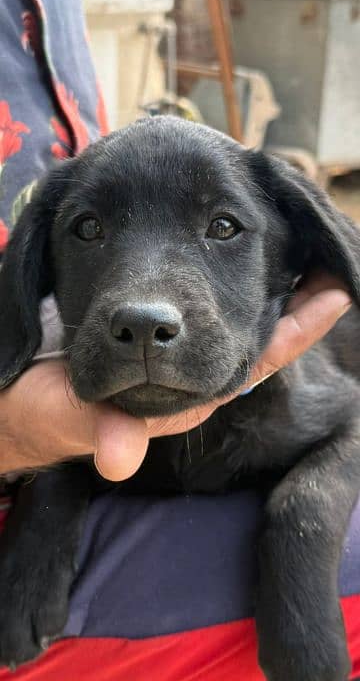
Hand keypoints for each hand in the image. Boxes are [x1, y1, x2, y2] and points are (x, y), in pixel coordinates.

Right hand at [0, 275, 350, 480]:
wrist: (19, 403)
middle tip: (337, 265)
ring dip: (270, 291)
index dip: (295, 330)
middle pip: (256, 337)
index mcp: (179, 396)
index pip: (253, 361)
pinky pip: (200, 314)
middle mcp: (184, 375)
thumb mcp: (65, 418)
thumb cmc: (40, 410)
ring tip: (308, 254)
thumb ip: (95, 431)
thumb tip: (120, 456)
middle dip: (296, 304)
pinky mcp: (152, 341)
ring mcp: (171, 358)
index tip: (335, 294)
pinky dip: (226, 286)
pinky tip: (233, 256)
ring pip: (232, 322)